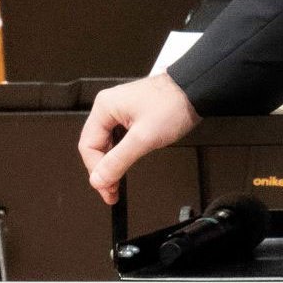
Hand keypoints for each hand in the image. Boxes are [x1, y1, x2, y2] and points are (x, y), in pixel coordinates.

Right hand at [79, 72, 199, 202]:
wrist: (194, 90)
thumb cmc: (172, 106)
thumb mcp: (143, 139)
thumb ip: (118, 161)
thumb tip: (98, 179)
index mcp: (104, 108)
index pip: (88, 146)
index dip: (96, 170)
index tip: (107, 189)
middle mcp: (107, 107)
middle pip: (95, 145)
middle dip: (102, 170)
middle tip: (111, 192)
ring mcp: (119, 110)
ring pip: (106, 143)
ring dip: (111, 164)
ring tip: (117, 184)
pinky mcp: (131, 114)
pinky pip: (117, 137)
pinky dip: (119, 154)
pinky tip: (125, 165)